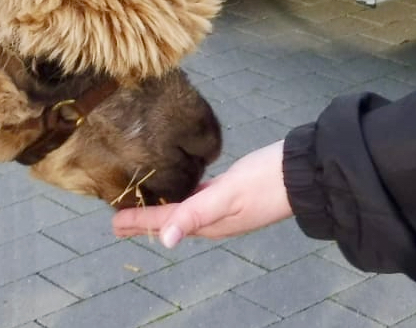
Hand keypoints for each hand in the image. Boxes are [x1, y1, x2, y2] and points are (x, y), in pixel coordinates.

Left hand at [112, 140, 292, 247]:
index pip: (164, 222)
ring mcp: (224, 208)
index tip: (112, 223)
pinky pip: (199, 199)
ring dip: (162, 210)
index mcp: (209, 222)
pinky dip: (183, 197)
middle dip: (144, 220)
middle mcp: (214, 220)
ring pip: (183, 211)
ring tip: (143, 207)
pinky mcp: (232, 193)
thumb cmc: (265, 180)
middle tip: (117, 221)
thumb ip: (195, 214)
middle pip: (170, 220)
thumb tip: (165, 241)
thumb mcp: (228, 194)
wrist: (303, 173)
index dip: (138, 221)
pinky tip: (182, 189)